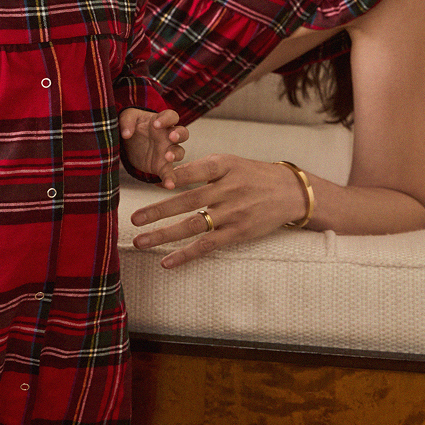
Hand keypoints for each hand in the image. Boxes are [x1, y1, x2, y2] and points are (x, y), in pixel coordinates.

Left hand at [119, 108, 186, 187]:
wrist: (129, 144)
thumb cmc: (132, 126)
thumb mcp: (126, 118)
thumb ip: (126, 122)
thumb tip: (126, 133)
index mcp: (161, 121)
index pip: (171, 116)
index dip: (166, 119)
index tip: (155, 124)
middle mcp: (168, 136)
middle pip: (183, 133)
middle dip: (179, 134)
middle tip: (171, 137)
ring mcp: (167, 151)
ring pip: (180, 152)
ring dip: (175, 154)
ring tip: (167, 157)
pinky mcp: (162, 166)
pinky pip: (169, 172)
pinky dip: (171, 179)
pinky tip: (169, 185)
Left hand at [129, 154, 310, 266]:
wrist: (290, 192)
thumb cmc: (252, 175)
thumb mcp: (230, 162)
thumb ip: (201, 169)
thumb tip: (166, 178)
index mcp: (224, 166)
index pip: (195, 170)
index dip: (174, 176)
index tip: (153, 182)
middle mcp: (228, 190)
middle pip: (187, 201)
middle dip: (158, 211)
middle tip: (134, 218)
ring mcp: (233, 213)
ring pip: (193, 225)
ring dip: (164, 235)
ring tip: (140, 241)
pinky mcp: (237, 233)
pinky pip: (207, 245)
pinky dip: (185, 255)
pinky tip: (166, 262)